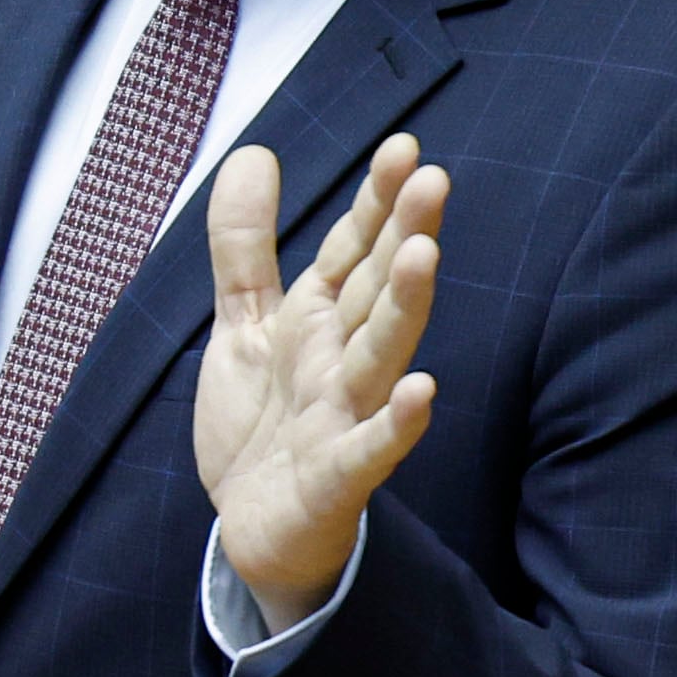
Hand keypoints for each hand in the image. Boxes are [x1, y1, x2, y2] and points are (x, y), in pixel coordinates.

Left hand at [195, 136, 444, 632]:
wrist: (254, 528)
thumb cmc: (263, 421)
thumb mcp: (245, 321)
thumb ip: (246, 243)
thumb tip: (255, 151)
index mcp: (320, 320)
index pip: (353, 251)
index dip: (376, 202)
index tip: (403, 148)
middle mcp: (341, 360)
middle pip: (375, 290)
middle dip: (403, 236)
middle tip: (432, 178)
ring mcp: (344, 416)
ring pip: (379, 354)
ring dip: (403, 308)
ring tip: (425, 255)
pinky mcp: (335, 476)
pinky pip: (369, 449)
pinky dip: (395, 424)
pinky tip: (423, 392)